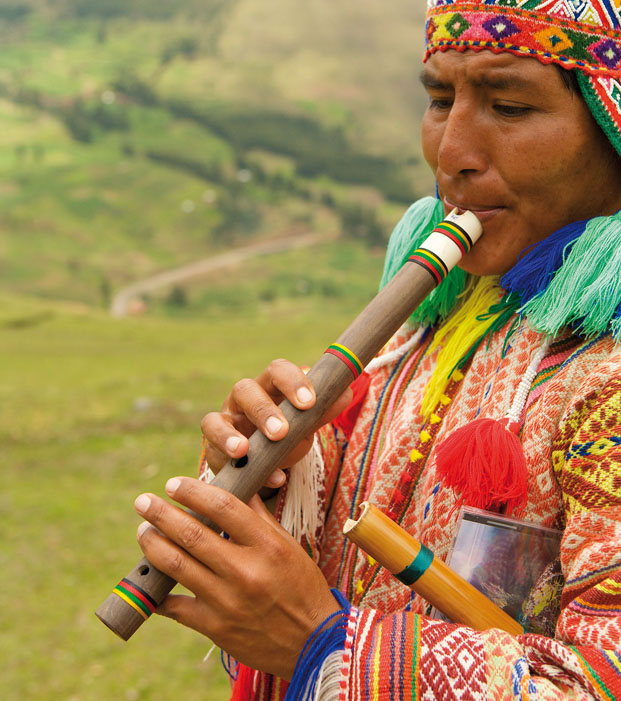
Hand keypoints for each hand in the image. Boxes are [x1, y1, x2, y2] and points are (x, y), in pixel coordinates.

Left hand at [135, 476, 340, 679]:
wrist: (313, 642)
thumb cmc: (301, 586)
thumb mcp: (287, 544)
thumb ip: (259, 515)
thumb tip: (237, 484)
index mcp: (266, 545)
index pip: (223, 506)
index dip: (193, 491)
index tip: (174, 484)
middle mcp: (245, 571)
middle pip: (192, 534)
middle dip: (161, 513)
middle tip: (143, 501)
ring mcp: (227, 601)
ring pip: (176, 565)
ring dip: (152, 544)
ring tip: (144, 530)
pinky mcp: (215, 628)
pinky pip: (175, 606)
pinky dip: (157, 591)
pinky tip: (148, 576)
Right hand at [200, 358, 351, 488]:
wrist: (263, 460)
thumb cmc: (287, 434)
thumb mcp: (305, 423)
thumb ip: (323, 410)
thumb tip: (345, 392)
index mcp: (271, 385)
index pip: (278, 370)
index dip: (292, 382)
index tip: (309, 403)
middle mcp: (245, 397)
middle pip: (246, 389)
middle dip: (263, 410)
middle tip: (281, 432)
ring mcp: (225, 420)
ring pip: (215, 417)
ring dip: (231, 435)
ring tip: (245, 450)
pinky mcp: (212, 445)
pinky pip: (210, 448)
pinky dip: (228, 460)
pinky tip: (261, 476)